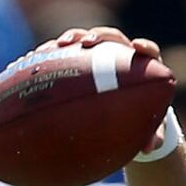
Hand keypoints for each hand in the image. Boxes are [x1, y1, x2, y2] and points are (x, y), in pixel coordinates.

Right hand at [44, 27, 167, 151]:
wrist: (125, 115)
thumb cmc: (140, 120)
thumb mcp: (148, 131)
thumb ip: (152, 137)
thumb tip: (150, 149)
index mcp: (144, 68)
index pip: (148, 52)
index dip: (144, 47)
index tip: (137, 46)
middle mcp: (122, 56)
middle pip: (112, 38)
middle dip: (99, 36)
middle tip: (86, 42)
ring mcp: (100, 54)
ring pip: (85, 39)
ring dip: (72, 38)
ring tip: (56, 45)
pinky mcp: (80, 59)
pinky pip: (65, 52)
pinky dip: (52, 52)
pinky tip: (33, 58)